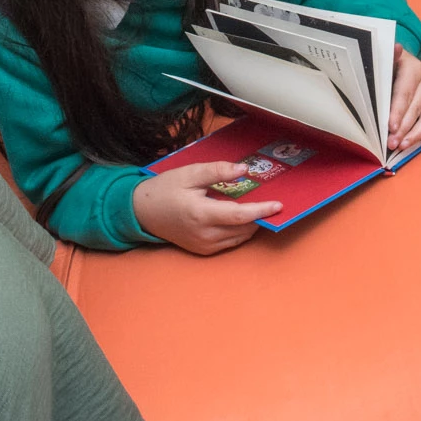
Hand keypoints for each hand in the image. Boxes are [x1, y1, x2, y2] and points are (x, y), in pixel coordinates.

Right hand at [133, 164, 280, 254]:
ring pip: (239, 237)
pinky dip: (239, 231)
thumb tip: (244, 170)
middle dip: (260, 217)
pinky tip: (240, 218)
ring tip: (259, 208)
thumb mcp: (189, 174)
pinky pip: (229, 242)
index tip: (278, 205)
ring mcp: (204, 245)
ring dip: (251, 224)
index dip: (262, 210)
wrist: (142, 211)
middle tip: (272, 202)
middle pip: (244, 228)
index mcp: (201, 214)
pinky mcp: (203, 250)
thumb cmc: (165, 189)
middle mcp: (205, 234)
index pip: (240, 215)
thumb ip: (217, 171)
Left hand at [387, 46, 420, 155]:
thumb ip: (389, 58)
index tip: (391, 127)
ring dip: (417, 134)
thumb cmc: (391, 65)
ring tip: (403, 145)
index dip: (398, 111)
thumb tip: (396, 48)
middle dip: (404, 128)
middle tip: (392, 142)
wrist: (403, 63)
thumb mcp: (386, 60)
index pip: (405, 93)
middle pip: (416, 109)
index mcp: (413, 69)